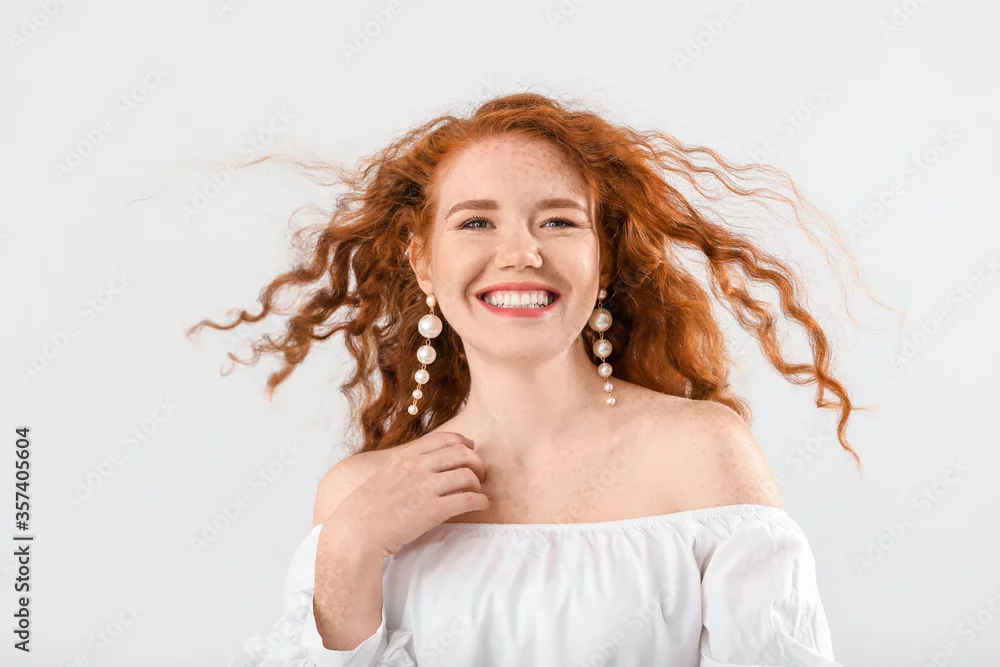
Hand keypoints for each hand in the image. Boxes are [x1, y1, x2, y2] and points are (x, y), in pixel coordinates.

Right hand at [330, 431, 488, 558]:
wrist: (355, 532)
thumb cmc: (365, 509)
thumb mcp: (383, 475)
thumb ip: (404, 468)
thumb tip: (422, 467)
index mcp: (405, 456)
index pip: (444, 439)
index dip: (464, 443)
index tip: (470, 450)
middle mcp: (417, 467)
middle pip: (461, 453)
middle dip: (476, 462)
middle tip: (480, 473)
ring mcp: (425, 487)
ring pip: (467, 475)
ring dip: (478, 483)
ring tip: (478, 492)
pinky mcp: (433, 510)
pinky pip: (467, 500)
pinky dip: (480, 501)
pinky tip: (481, 505)